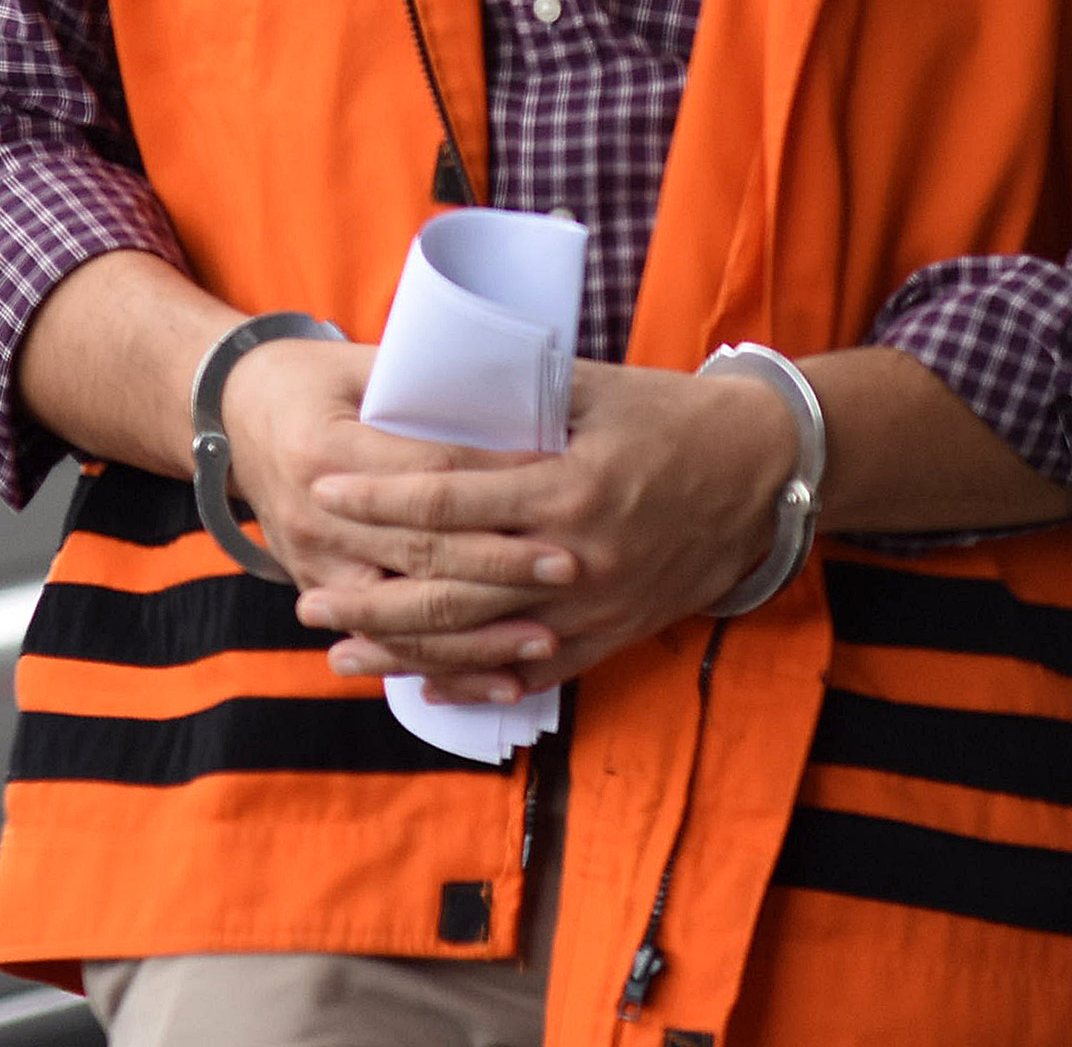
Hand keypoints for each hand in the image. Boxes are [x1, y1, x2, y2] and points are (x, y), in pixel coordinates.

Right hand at [212, 339, 573, 636]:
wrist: (234, 415)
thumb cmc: (312, 380)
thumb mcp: (362, 366)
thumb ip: (428, 387)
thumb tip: (520, 395)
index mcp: (327, 447)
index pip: (427, 475)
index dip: (495, 482)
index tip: (557, 482)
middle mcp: (314, 516)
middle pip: (421, 551)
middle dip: (500, 564)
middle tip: (571, 563)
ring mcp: (313, 564)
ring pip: (406, 614)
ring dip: (479, 634)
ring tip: (546, 636)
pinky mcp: (320, 593)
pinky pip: (390, 644)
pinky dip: (448, 668)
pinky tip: (501, 682)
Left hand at [297, 361, 792, 703]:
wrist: (764, 474)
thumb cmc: (675, 418)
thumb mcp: (597, 391)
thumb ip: (517, 398)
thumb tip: (432, 392)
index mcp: (568, 483)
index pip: (452, 497)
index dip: (382, 496)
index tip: (325, 488)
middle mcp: (576, 554)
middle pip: (450, 581)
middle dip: (372, 587)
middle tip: (307, 590)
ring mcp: (594, 604)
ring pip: (480, 638)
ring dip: (403, 645)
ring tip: (338, 647)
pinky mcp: (613, 633)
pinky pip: (530, 671)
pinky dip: (471, 679)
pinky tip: (418, 681)